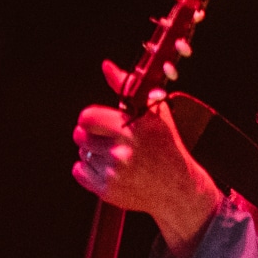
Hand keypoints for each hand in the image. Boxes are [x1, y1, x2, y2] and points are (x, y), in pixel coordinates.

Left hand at [73, 60, 222, 254]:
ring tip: (116, 158)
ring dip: (94, 154)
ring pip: (82, 154)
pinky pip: (79, 172)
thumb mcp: (154, 114)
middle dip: (92, 136)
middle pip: (80, 136)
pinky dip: (89, 171)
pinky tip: (110, 170)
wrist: (179, 189)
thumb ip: (128, 87)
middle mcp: (123, 152)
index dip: (91, 119)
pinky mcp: (108, 191)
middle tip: (110, 141)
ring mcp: (115, 173)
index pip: (87, 118)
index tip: (101, 123)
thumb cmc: (166, 147)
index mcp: (134, 129)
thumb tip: (106, 66)